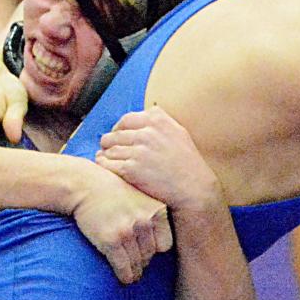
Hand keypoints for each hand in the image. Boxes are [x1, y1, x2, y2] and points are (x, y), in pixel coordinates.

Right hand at [72, 166, 173, 283]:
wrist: (85, 184)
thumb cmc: (113, 191)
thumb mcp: (142, 196)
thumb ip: (153, 215)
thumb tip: (162, 245)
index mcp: (157, 211)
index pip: (165, 244)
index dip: (155, 250)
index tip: (147, 252)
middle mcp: (145, 221)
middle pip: (150, 255)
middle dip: (143, 262)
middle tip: (137, 266)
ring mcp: (128, 231)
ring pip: (137, 263)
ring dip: (135, 272)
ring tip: (132, 275)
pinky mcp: (111, 240)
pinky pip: (123, 267)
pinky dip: (125, 276)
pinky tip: (124, 279)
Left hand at [95, 106, 221, 211]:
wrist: (194, 188)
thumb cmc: (188, 163)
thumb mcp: (179, 132)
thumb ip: (161, 120)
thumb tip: (147, 111)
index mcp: (157, 121)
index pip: (126, 120)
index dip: (118, 129)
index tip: (117, 136)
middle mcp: (146, 134)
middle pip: (115, 135)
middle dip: (109, 143)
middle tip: (108, 150)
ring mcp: (138, 152)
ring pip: (109, 150)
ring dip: (106, 155)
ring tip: (108, 160)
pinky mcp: (131, 170)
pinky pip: (108, 165)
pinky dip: (105, 166)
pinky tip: (107, 168)